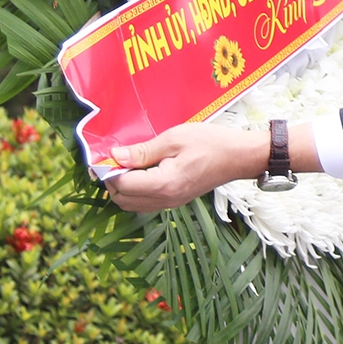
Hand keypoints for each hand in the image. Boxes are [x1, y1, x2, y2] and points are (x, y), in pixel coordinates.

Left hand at [102, 122, 321, 212]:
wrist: (239, 157)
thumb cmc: (210, 142)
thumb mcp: (174, 138)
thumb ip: (143, 150)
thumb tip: (115, 156)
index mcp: (163, 184)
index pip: (122, 183)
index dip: (108, 170)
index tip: (103, 154)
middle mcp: (164, 200)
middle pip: (122, 199)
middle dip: (111, 181)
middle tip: (113, 158)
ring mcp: (170, 203)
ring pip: (132, 204)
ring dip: (122, 187)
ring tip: (125, 163)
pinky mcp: (175, 201)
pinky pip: (145, 202)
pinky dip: (135, 190)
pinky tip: (140, 170)